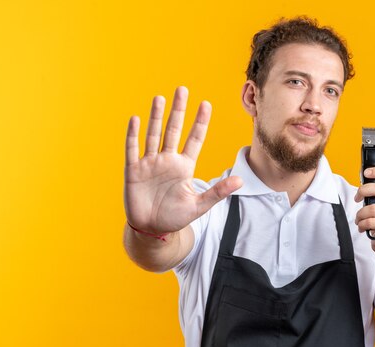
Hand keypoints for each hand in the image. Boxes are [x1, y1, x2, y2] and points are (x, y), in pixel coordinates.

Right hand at [124, 86, 242, 234]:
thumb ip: (218, 192)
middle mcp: (168, 160)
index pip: (194, 139)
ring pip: (154, 135)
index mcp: (184, 166)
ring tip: (160, 98)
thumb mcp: (200, 205)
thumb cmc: (175, 217)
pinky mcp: (134, 171)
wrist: (152, 229)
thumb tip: (241, 181)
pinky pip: (133, 149)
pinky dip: (134, 135)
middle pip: (174, 130)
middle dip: (178, 110)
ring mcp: (150, 164)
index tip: (206, 104)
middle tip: (183, 89)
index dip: (200, 122)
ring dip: (156, 117)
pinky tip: (136, 119)